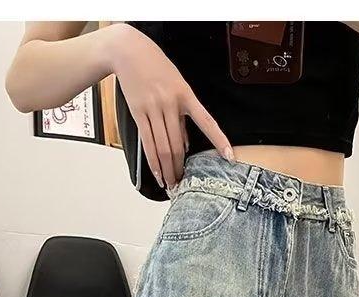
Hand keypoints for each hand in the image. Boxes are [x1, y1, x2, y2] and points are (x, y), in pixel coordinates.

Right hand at [109, 23, 233, 187]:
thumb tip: (185, 144)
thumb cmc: (155, 67)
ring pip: (163, 147)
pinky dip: (153, 161)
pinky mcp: (138, 112)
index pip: (207, 122)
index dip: (219, 140)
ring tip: (170, 184)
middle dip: (180, 168)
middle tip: (183, 183)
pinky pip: (147, 142)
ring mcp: (153, 108)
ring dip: (167, 169)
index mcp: (185, 95)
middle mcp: (170, 103)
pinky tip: (157, 173)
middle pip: (178, 145)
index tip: (229, 156)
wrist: (129, 51)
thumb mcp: (177, 85)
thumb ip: (182, 115)